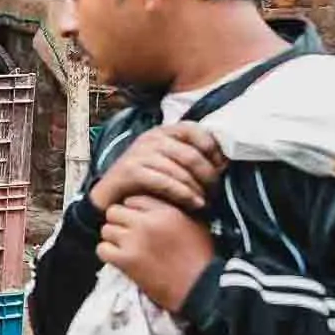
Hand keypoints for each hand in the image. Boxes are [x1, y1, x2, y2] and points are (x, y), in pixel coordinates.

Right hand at [89, 123, 224, 213]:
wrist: (110, 197)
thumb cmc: (145, 183)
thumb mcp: (168, 164)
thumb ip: (189, 159)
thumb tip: (224, 163)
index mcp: (162, 132)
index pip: (194, 130)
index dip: (213, 148)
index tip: (222, 167)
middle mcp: (150, 139)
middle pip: (191, 154)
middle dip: (209, 176)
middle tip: (216, 192)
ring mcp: (138, 153)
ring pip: (180, 170)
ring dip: (197, 189)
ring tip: (206, 202)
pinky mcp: (130, 170)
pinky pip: (165, 182)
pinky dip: (184, 194)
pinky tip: (194, 204)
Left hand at [98, 194, 217, 312]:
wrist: (201, 288)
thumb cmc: (201, 258)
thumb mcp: (194, 224)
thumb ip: (173, 210)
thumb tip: (153, 205)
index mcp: (165, 211)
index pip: (134, 199)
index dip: (134, 210)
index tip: (139, 221)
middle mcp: (147, 222)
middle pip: (114, 211)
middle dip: (120, 222)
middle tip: (129, 234)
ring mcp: (134, 241)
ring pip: (106, 230)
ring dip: (114, 239)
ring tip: (127, 248)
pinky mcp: (126, 260)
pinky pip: (102, 249)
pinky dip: (109, 254)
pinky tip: (120, 259)